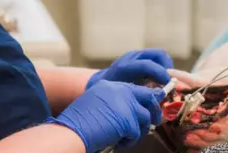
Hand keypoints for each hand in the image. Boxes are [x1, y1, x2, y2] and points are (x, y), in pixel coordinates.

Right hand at [46, 80, 164, 152]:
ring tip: (126, 137)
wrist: (72, 129)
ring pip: (146, 116)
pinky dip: (129, 141)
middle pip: (147, 96)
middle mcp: (120, 90)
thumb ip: (114, 101)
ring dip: (139, 130)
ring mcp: (125, 103)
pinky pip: (137, 133)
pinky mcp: (128, 119)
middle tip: (155, 120)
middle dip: (154, 109)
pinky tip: (117, 142)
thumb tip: (132, 111)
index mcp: (110, 85)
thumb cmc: (80, 119)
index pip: (135, 88)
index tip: (152, 104)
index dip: (146, 97)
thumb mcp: (96, 101)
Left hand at [86, 49, 173, 89]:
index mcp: (126, 66)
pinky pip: (156, 58)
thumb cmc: (114, 91)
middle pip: (159, 54)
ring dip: (165, 67)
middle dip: (167, 67)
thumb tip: (160, 96)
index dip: (161, 74)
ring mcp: (137, 54)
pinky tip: (158, 79)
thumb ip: (142, 94)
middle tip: (168, 82)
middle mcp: (132, 56)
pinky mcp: (140, 56)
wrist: (103, 81)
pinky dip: (161, 67)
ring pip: (160, 55)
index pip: (147, 65)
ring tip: (164, 81)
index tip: (168, 85)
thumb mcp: (126, 94)